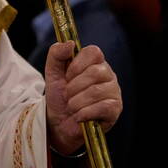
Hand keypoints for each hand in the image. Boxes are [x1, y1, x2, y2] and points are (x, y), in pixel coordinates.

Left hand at [43, 41, 121, 155]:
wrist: (58, 123)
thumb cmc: (59, 96)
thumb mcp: (52, 73)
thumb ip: (56, 54)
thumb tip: (69, 43)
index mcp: (95, 63)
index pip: (94, 52)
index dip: (77, 64)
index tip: (67, 76)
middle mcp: (108, 75)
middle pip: (95, 73)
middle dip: (74, 87)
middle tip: (67, 95)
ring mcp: (114, 92)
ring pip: (96, 92)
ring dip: (76, 102)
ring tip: (72, 107)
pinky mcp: (115, 110)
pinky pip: (102, 107)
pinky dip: (84, 113)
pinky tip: (79, 116)